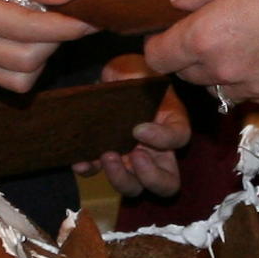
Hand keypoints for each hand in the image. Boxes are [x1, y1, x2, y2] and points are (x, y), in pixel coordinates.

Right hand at [0, 0, 91, 92]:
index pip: (25, 28)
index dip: (63, 26)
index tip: (88, 17)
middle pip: (26, 58)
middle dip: (57, 39)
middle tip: (67, 15)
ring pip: (22, 77)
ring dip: (45, 54)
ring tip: (46, 24)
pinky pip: (12, 81)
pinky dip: (31, 65)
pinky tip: (32, 38)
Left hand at [80, 53, 190, 199]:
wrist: (110, 77)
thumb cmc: (133, 71)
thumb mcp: (142, 70)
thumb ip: (141, 79)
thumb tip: (131, 87)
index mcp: (172, 125)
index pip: (179, 138)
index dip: (162, 139)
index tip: (139, 128)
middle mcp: (156, 149)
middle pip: (166, 183)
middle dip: (150, 177)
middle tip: (133, 155)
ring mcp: (130, 159)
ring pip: (134, 187)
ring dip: (121, 178)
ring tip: (107, 155)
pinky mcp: (106, 158)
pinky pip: (99, 173)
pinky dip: (90, 170)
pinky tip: (80, 162)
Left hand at [142, 0, 258, 107]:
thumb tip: (178, 3)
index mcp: (204, 36)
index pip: (158, 58)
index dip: (159, 45)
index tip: (170, 34)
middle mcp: (225, 70)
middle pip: (187, 76)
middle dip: (191, 56)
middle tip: (213, 30)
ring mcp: (256, 88)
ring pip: (221, 88)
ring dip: (224, 71)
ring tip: (248, 41)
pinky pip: (255, 95)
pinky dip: (256, 80)